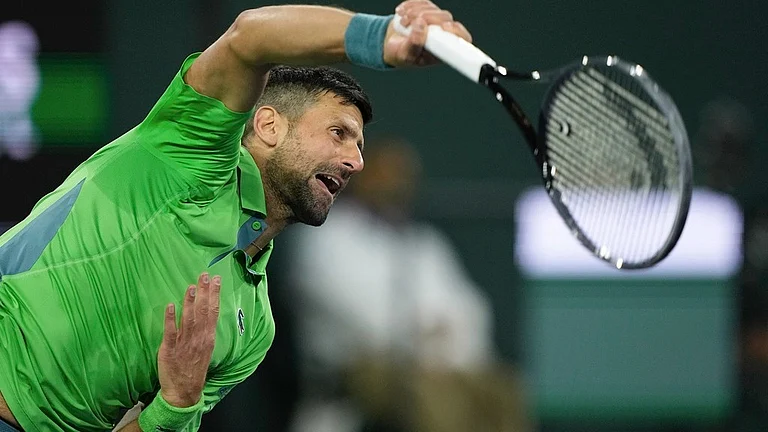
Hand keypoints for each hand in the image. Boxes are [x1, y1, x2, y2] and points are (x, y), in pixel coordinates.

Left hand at [157, 273, 220, 406]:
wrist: (183, 391)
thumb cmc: (194, 369)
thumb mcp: (206, 349)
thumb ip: (204, 331)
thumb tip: (204, 312)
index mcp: (208, 338)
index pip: (213, 312)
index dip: (214, 295)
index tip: (216, 280)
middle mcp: (198, 338)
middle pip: (202, 311)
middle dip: (204, 292)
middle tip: (204, 275)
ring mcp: (184, 343)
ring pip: (188, 319)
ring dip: (189, 302)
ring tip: (191, 286)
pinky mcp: (169, 349)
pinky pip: (170, 332)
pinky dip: (170, 319)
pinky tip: (170, 306)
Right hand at [383, 0, 472, 67]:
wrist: (389, 44)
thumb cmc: (400, 54)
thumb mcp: (405, 55)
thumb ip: (414, 43)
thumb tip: (420, 25)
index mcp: (442, 49)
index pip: (461, 38)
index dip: (456, 31)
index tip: (444, 27)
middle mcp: (442, 34)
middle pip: (445, 18)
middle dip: (426, 17)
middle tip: (407, 22)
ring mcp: (435, 20)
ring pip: (433, 9)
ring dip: (414, 12)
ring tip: (402, 22)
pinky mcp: (426, 9)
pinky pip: (423, 2)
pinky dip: (410, 5)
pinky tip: (401, 13)